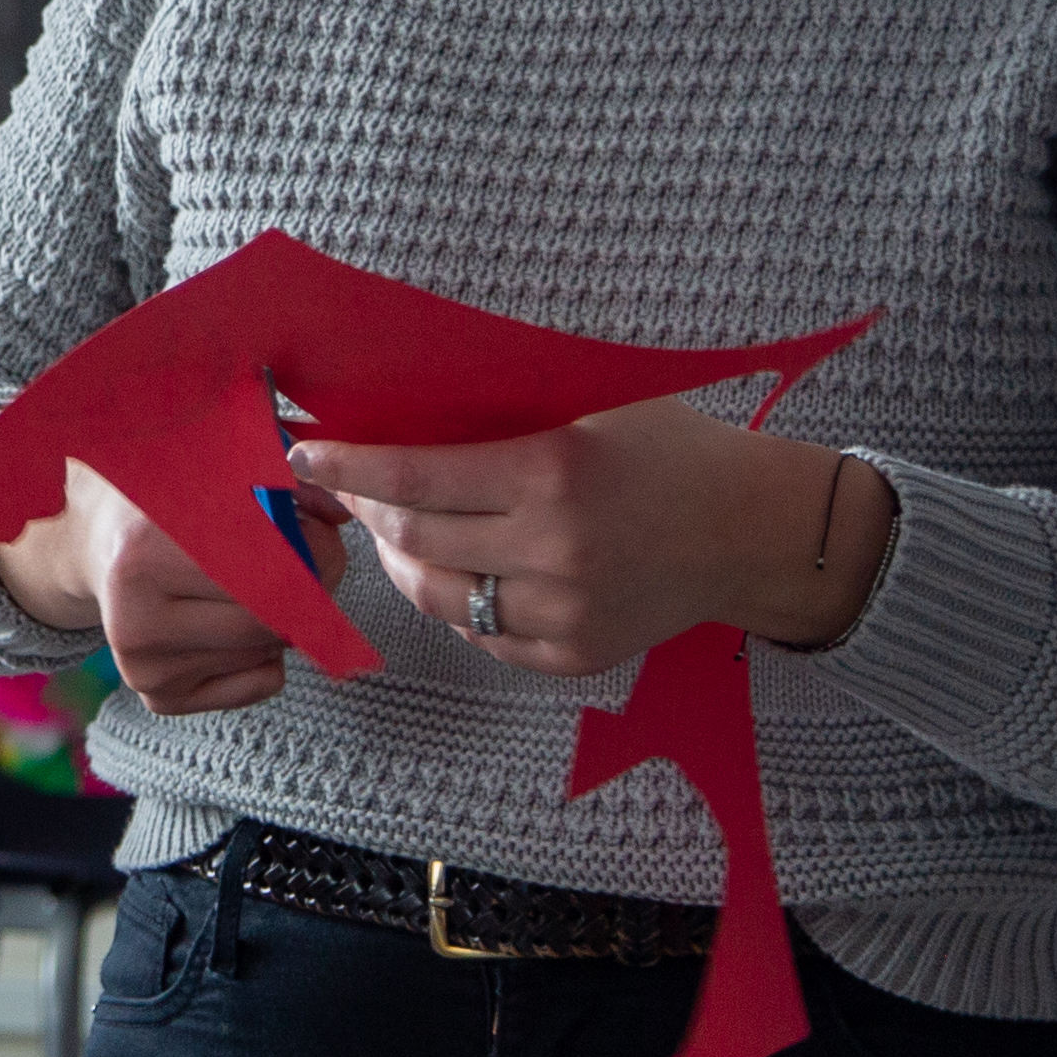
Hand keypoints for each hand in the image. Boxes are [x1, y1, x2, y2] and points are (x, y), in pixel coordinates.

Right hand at [0, 458, 309, 714]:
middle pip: (272, 620)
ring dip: (288, 617)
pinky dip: (270, 651)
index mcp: (143, 554)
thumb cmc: (161, 501)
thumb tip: (341, 511)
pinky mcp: (158, 698)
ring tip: (259, 582)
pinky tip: (235, 618)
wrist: (93, 544)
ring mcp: (143, 667)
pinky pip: (262, 682)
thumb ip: (281, 483)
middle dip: (310, 588)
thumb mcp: (209, 470)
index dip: (313, 549)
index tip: (314, 528)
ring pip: (272, 651)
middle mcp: (135, 619)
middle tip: (309, 558)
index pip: (266, 570)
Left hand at [289, 404, 892, 679]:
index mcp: (553, 474)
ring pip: (438, 598)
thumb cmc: (667, 448)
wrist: (749, 529)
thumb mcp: (590, 403)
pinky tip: (453, 569)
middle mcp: (555, 551)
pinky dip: (455, 603)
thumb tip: (396, 400)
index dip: (349, 466)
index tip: (306, 454)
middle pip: (414, 542)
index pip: (415, 476)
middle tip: (348, 487)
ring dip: (401, 562)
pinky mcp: (576, 656)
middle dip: (367, 511)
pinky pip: (483, 638)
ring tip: (395, 528)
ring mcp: (566, 613)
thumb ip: (503, 408)